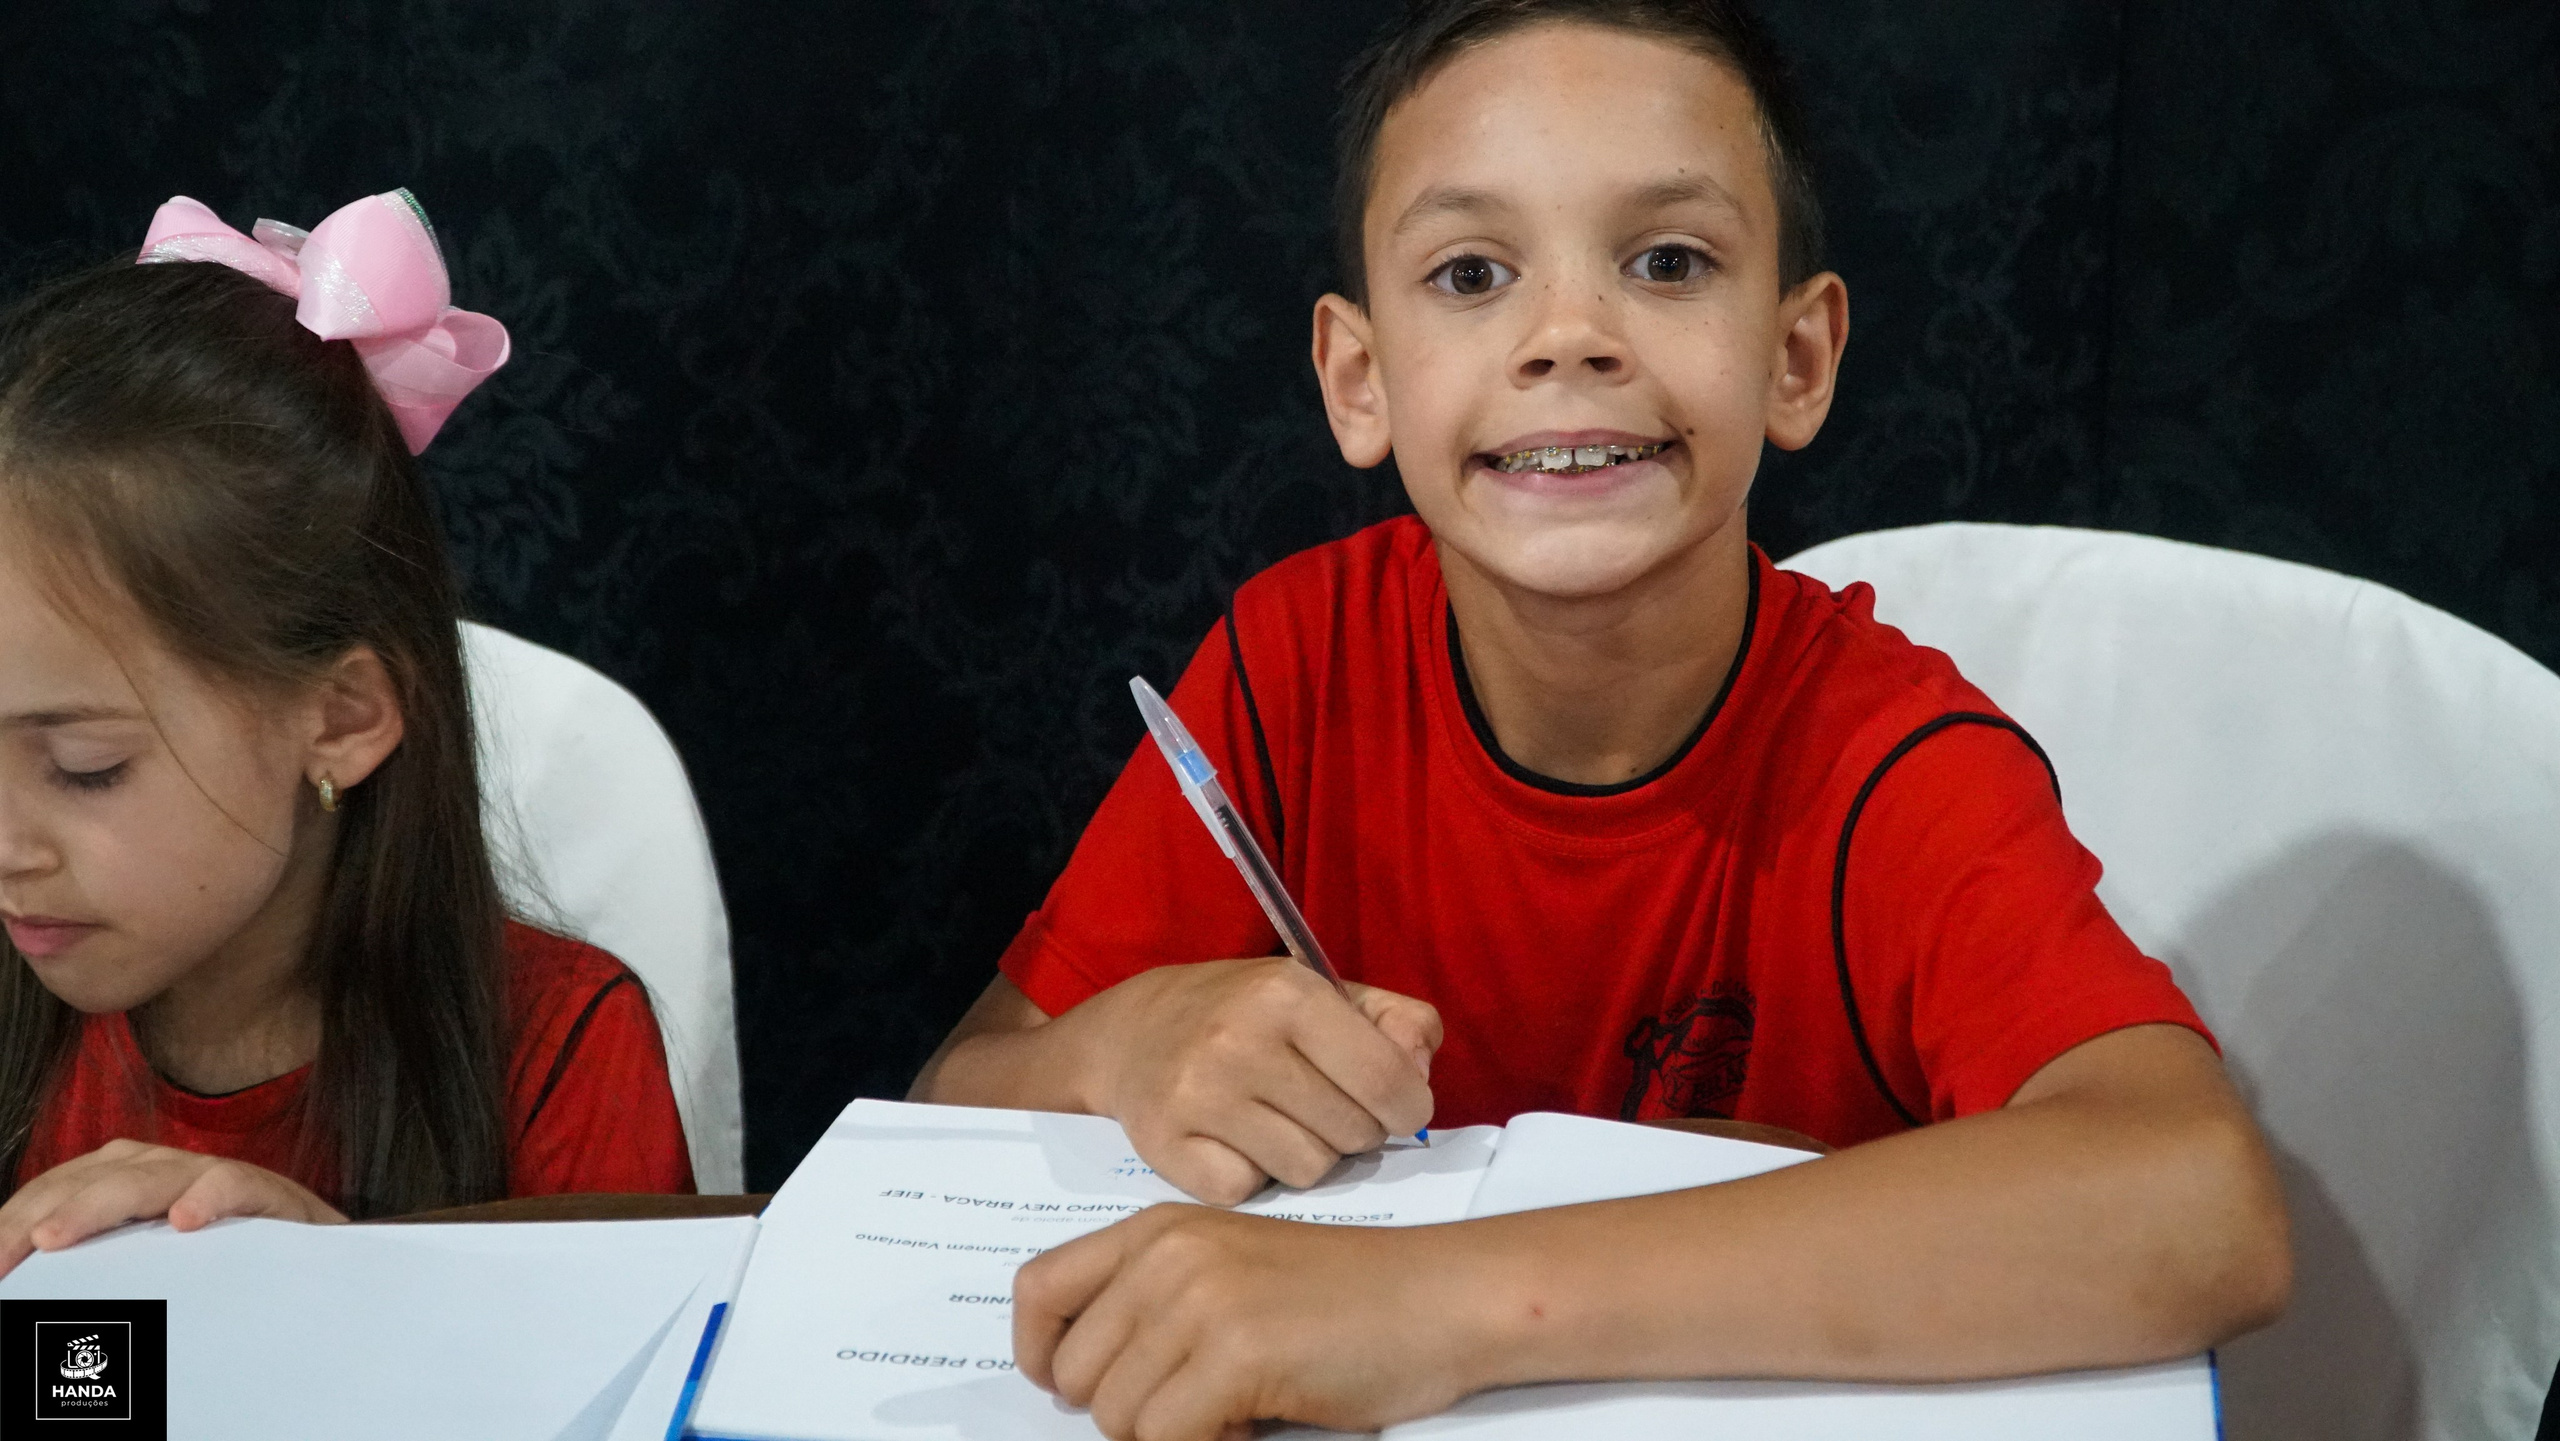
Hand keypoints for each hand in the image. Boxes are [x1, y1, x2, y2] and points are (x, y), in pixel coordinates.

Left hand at [0, 1139, 346, 1274]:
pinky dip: (210, 1196)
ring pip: (152, 1175)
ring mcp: (215, 1178)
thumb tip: (31, 1284)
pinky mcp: (269, 1194)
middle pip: (93, 1177)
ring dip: (100, 1203)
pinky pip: (236, 1184)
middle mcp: (167, 1170)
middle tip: (6, 1255)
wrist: (324, 1266)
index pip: (58, 1188)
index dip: (17, 1220)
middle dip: (41, 1213)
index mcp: (129, 1181)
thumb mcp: (149, 1271)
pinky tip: (185, 1222)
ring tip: (55, 1239)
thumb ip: (101, 1271)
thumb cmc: (226, 1274)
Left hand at [1016, 1204, 1477, 1440]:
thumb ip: (1153, 1303)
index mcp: (1157, 1229)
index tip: (1062, 1388)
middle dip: (1126, 1412)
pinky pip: (1166, 1438)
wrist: (1443, 1297)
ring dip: (1171, 1435)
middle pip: (1073, 1373)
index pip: (1038, 1287)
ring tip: (1236, 1406)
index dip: (1037, 1352)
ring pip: (1116, 1417)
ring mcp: (1199, 1301)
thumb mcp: (1230, 1272)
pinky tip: (1254, 1421)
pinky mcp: (1235, 1353)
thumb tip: (1073, 1381)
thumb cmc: (1349, 1298)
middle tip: (1199, 1404)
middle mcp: (1167, 1255)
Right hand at [1054, 957, 1440, 1203]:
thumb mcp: (1323, 993)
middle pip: (1353, 1133)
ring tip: (1279, 1123)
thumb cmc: (1245, 1015)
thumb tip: (1419, 1077)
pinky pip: (1250, 1192)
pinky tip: (1236, 1144)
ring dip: (1307, 1155)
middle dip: (1354, 1130)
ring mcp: (1198, 1097)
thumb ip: (1396, 1023)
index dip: (1408, 1107)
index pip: (1388, 1081)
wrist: (1131, 1032)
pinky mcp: (1167, 1148)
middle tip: (1322, 1108)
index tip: (1396, 1108)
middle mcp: (1238, 1041)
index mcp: (1288, 994)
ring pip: (1308, 1170)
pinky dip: (1253, 1178)